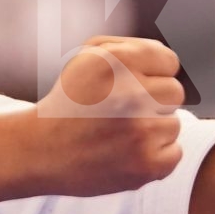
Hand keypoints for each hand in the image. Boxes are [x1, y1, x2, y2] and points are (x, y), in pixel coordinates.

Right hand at [32, 35, 185, 197]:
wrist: (40, 150)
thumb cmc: (70, 101)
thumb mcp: (87, 58)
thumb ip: (131, 49)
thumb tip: (167, 61)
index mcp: (117, 61)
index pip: (169, 61)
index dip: (150, 73)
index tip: (129, 86)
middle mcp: (131, 93)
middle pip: (174, 92)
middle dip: (152, 101)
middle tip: (121, 113)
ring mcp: (140, 131)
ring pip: (173, 124)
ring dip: (151, 129)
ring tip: (118, 135)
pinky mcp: (146, 164)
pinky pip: (174, 152)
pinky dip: (154, 155)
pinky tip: (125, 153)